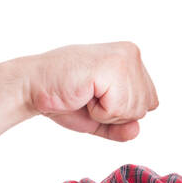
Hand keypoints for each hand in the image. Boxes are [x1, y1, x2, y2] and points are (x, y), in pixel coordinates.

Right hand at [21, 41, 158, 140]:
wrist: (31, 87)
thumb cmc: (63, 98)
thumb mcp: (100, 119)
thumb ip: (122, 127)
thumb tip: (137, 129)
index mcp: (132, 59)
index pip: (150, 103)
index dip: (122, 112)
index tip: (96, 97)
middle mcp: (131, 53)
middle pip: (145, 108)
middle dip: (114, 114)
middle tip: (87, 96)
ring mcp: (123, 57)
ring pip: (134, 110)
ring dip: (104, 113)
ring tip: (84, 94)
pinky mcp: (111, 66)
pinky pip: (118, 109)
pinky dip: (98, 112)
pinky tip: (83, 93)